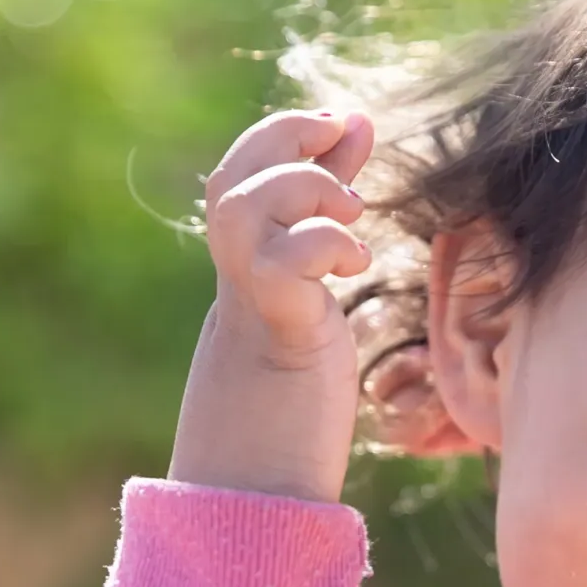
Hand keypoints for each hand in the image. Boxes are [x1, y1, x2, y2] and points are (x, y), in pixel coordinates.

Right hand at [167, 109, 374, 501]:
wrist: (262, 465)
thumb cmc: (296, 364)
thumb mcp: (315, 267)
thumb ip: (330, 194)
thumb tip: (354, 120)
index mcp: (240, 258)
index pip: (236, 169)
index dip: (281, 132)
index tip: (338, 125)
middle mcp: (234, 272)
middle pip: (231, 178)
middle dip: (286, 146)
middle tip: (343, 164)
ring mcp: (250, 298)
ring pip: (247, 206)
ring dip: (305, 192)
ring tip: (350, 218)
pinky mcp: (280, 327)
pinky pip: (289, 259)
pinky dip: (329, 244)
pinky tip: (354, 266)